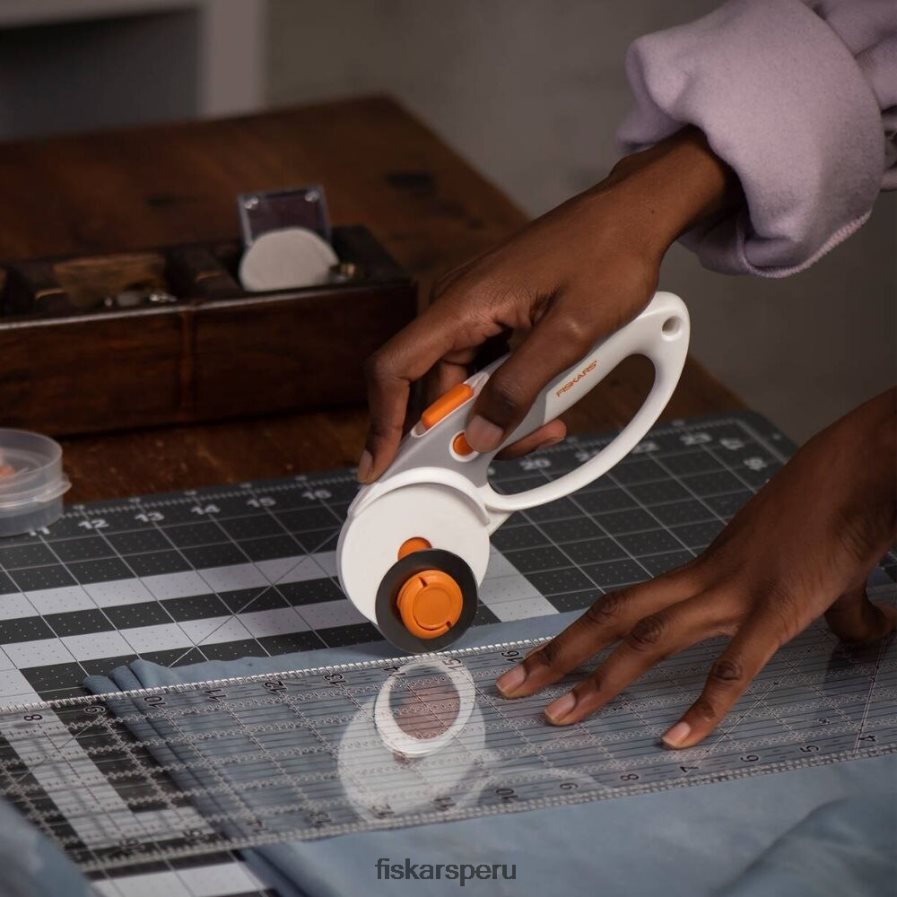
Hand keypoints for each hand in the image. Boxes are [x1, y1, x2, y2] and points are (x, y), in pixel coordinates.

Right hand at [358, 127, 737, 482]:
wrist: (632, 216)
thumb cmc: (608, 256)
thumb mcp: (570, 333)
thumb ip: (520, 388)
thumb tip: (478, 437)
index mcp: (463, 303)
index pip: (394, 368)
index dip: (382, 421)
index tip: (381, 463)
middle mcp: (458, 305)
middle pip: (434, 387)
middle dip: (466, 430)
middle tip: (513, 446)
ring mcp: (476, 310)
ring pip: (465, 383)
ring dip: (497, 414)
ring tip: (548, 422)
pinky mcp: (495, 315)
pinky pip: (487, 367)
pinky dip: (509, 393)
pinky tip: (546, 402)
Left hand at [496, 389, 896, 747]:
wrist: (857, 473)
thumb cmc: (831, 510)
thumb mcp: (809, 567)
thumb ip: (824, 608)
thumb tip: (863, 628)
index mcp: (701, 571)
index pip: (624, 605)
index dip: (580, 634)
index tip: (547, 660)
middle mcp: (702, 581)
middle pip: (611, 617)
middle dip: (557, 655)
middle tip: (511, 687)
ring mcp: (732, 595)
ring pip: (647, 640)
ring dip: (598, 681)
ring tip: (558, 717)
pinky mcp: (775, 611)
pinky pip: (732, 668)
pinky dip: (704, 707)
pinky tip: (677, 740)